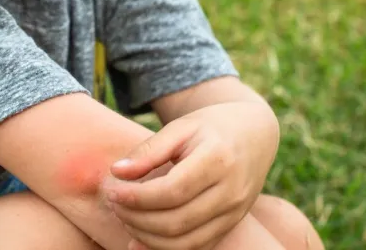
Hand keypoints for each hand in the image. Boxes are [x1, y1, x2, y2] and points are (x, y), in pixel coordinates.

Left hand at [103, 101, 278, 249]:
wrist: (253, 135)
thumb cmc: (210, 127)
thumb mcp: (180, 127)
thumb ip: (149, 149)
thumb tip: (116, 172)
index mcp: (218, 159)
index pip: (172, 190)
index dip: (137, 196)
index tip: (111, 190)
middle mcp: (231, 191)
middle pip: (177, 220)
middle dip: (137, 218)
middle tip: (113, 203)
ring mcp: (234, 212)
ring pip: (186, 242)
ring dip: (147, 237)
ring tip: (124, 217)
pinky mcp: (231, 225)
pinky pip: (197, 247)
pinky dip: (165, 248)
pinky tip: (140, 238)